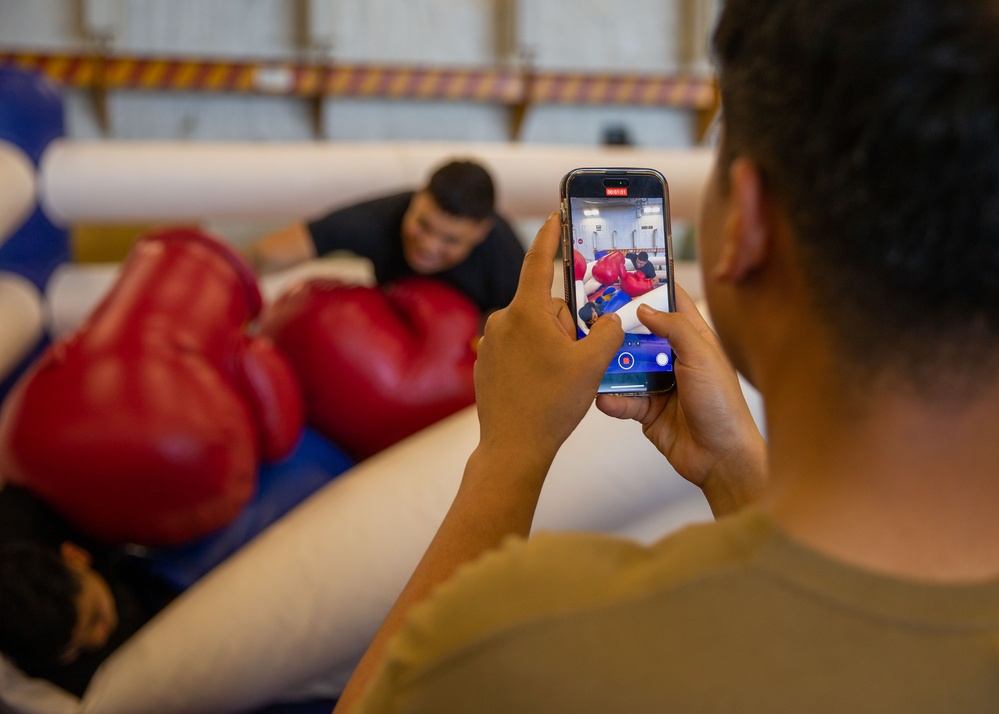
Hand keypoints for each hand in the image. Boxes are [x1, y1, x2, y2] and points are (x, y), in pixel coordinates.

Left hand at [474, 212, 624, 465]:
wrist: (513, 447)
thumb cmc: (552, 404)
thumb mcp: (593, 364)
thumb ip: (608, 331)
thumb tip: (607, 319)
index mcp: (527, 312)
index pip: (539, 261)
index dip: (550, 235)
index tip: (555, 215)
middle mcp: (503, 320)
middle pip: (547, 307)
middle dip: (567, 327)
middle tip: (575, 360)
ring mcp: (491, 342)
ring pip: (535, 330)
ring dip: (552, 346)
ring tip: (557, 380)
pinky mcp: (486, 363)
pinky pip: (519, 350)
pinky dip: (534, 362)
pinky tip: (540, 388)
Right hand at [596, 286, 766, 515]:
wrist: (720, 457)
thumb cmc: (721, 404)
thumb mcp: (701, 356)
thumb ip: (674, 328)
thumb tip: (643, 308)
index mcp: (695, 340)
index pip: (672, 304)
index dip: (651, 289)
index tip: (624, 276)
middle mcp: (675, 358)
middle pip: (641, 334)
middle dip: (619, 327)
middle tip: (592, 316)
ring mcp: (660, 384)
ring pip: (627, 366)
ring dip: (610, 365)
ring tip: (591, 358)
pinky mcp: (647, 410)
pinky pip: (623, 399)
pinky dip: (612, 399)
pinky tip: (603, 398)